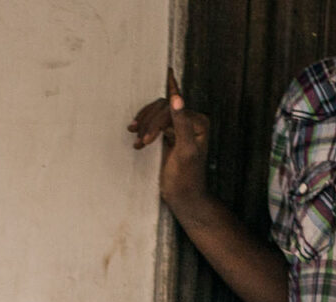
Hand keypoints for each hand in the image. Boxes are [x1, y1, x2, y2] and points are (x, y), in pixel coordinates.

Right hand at [129, 69, 208, 211]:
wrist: (184, 197)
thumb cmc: (187, 178)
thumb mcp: (185, 150)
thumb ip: (181, 124)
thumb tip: (176, 99)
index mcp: (198, 122)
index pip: (173, 109)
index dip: (162, 105)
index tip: (167, 70)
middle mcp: (191, 121)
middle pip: (164, 108)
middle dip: (150, 122)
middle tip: (141, 140)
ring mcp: (179, 128)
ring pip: (158, 114)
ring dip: (145, 125)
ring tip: (137, 141)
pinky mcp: (169, 136)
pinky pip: (155, 123)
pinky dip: (144, 129)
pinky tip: (137, 138)